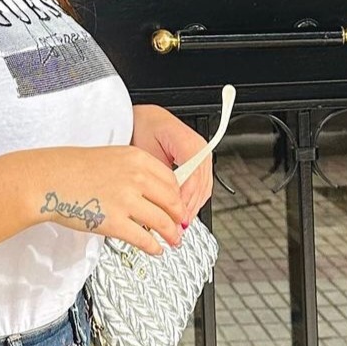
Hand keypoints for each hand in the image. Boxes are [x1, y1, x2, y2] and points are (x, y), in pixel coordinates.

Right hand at [35, 144, 185, 253]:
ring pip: (163, 222)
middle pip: (172, 202)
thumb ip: (133, 171)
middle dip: (179, 218)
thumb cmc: (71, 169)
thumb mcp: (110, 157)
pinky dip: (154, 247)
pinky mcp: (114, 222)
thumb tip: (152, 192)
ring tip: (173, 241)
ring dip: (171, 235)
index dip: (178, 197)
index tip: (178, 206)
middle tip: (180, 226)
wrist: (48, 180)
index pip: (171, 180)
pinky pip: (144, 239)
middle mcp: (135, 177)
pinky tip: (155, 249)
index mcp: (136, 158)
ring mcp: (125, 200)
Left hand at [131, 104, 213, 221]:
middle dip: (189, 209)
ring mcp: (203, 154)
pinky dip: (193, 199)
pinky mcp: (200, 160)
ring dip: (192, 207)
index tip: (176, 218)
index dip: (183, 203)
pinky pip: (201, 184)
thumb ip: (156, 178)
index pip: (192, 181)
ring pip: (204, 188)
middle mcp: (201, 149)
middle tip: (177, 228)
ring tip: (180, 224)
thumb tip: (159, 204)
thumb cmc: (142, 127)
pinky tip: (183, 210)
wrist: (144, 117)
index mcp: (189, 145)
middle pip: (201, 186)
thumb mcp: (145, 153)